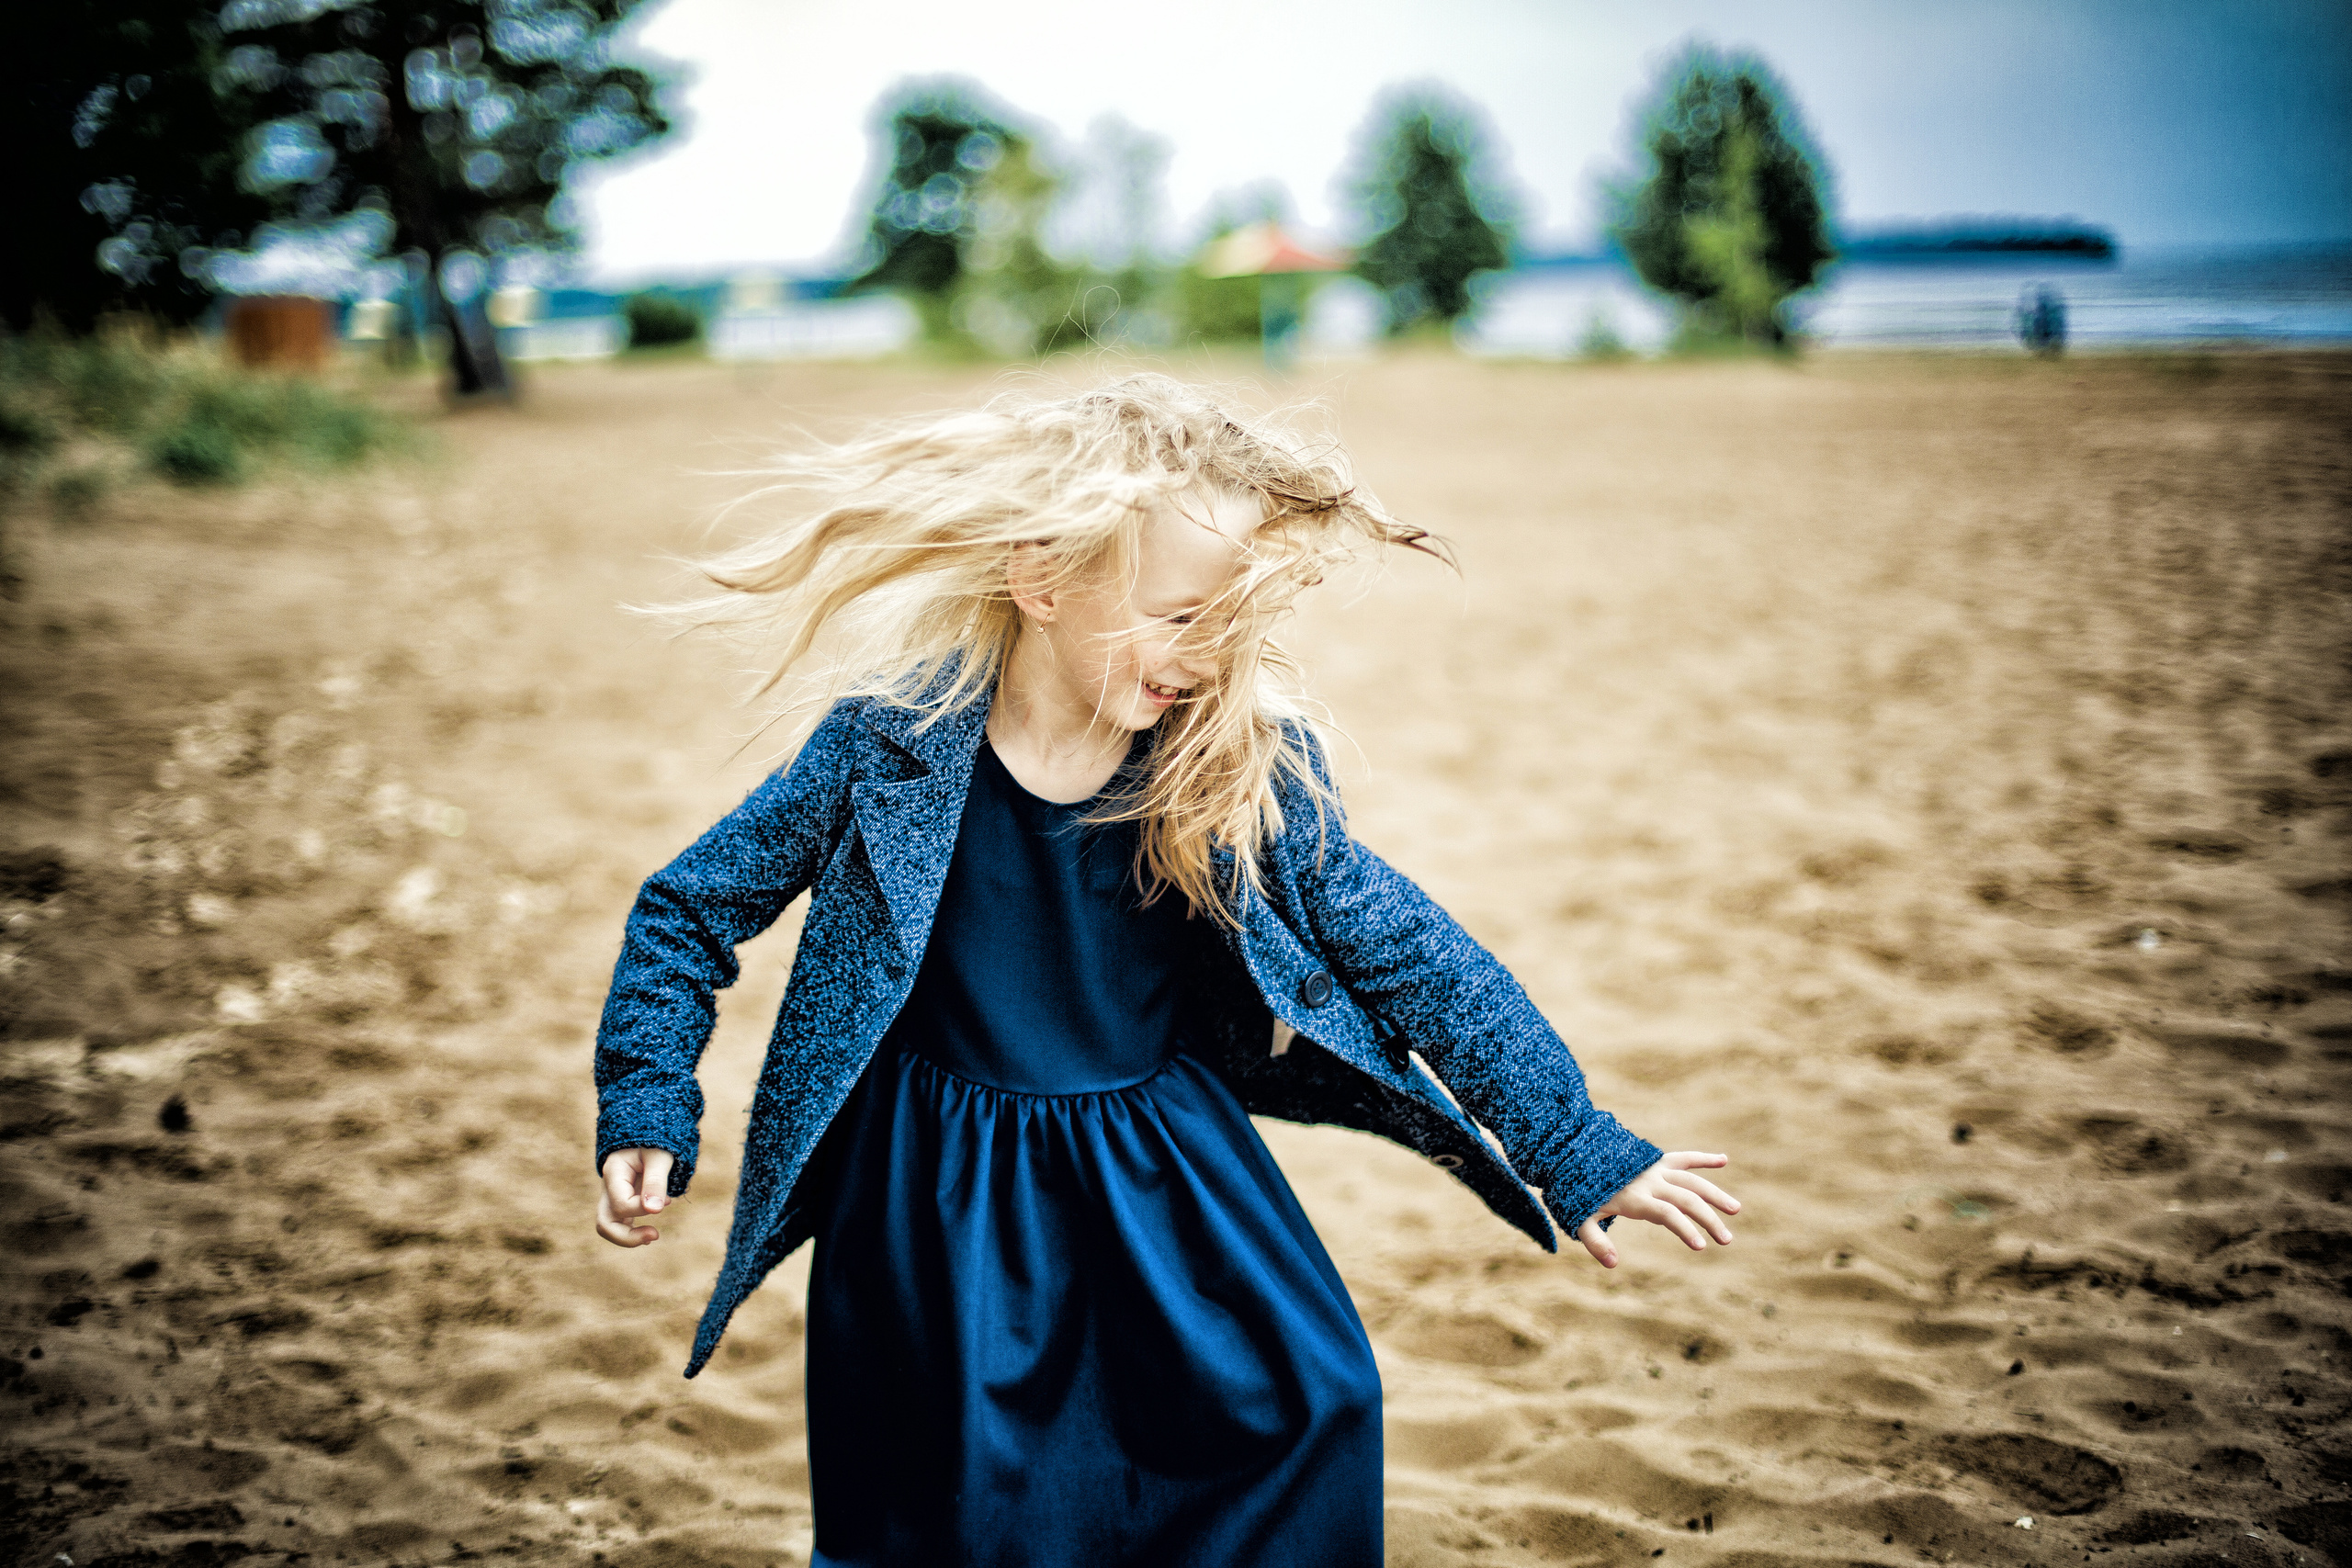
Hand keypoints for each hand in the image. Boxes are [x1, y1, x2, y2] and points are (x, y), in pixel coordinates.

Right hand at [597, 1146, 675, 1246]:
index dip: (643, 1208)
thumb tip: (654, 1210)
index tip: (668, 1200)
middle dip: (626, 1237)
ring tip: (653, 1236)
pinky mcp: (623, 1200)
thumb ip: (655, 1181)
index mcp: (613, 1172)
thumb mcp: (659, 1156)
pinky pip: (621, 1222)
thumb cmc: (656, 1139)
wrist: (651, 1129)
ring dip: (629, 1236)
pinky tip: (650, 1233)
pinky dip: (633, 1230)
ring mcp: (613, 1195)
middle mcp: (609, 1187)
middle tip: (655, 1235)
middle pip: (605, 1223)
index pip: (621, 1204)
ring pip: (609, 1226)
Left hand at [1574, 1152, 1738, 1267]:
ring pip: (1691, 1180)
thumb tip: (1613, 1264)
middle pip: (1686, 1199)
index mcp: (1634, 1198)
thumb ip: (1596, 1242)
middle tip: (1727, 1239)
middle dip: (1708, 1219)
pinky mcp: (1656, 1161)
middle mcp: (1649, 1182)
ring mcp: (1654, 1169)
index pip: (1666, 1214)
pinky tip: (1724, 1159)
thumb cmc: (1576, 1193)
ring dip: (1715, 1194)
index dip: (1685, 1229)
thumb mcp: (1580, 1219)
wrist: (1570, 1156)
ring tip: (1735, 1209)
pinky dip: (1702, 1158)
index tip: (1701, 1247)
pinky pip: (1683, 1157)